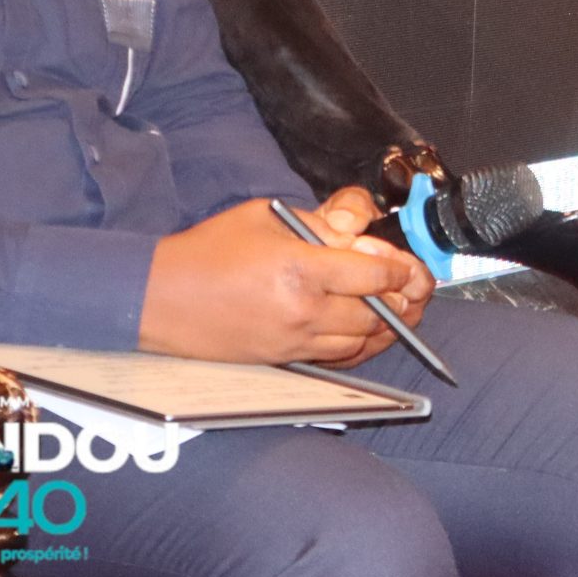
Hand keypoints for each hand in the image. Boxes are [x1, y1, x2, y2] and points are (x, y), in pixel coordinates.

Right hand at [137, 192, 432, 366]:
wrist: (159, 297)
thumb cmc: (210, 249)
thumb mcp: (267, 216)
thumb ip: (320, 224)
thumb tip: (359, 234)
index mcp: (302, 268)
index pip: (376, 278)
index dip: (403, 273)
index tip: (413, 268)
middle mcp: (303, 310)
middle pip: (377, 314)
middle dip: (405, 302)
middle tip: (418, 290)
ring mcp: (293, 340)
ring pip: (361, 342)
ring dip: (387, 328)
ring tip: (400, 312)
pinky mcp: (282, 360)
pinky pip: (336, 359)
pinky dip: (359, 348)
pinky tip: (369, 334)